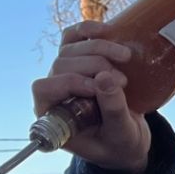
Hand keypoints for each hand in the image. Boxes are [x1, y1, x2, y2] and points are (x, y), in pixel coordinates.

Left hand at [32, 21, 151, 173]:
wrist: (129, 138)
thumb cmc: (120, 144)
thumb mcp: (121, 134)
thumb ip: (113, 110)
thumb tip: (105, 77)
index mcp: (54, 117)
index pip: (45, 88)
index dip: (70, 83)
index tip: (98, 90)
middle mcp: (55, 93)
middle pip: (61, 64)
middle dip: (94, 66)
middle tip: (123, 81)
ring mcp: (65, 74)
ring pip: (70, 48)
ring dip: (99, 47)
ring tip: (126, 58)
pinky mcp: (79, 61)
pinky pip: (74, 37)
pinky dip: (88, 29)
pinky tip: (108, 29)